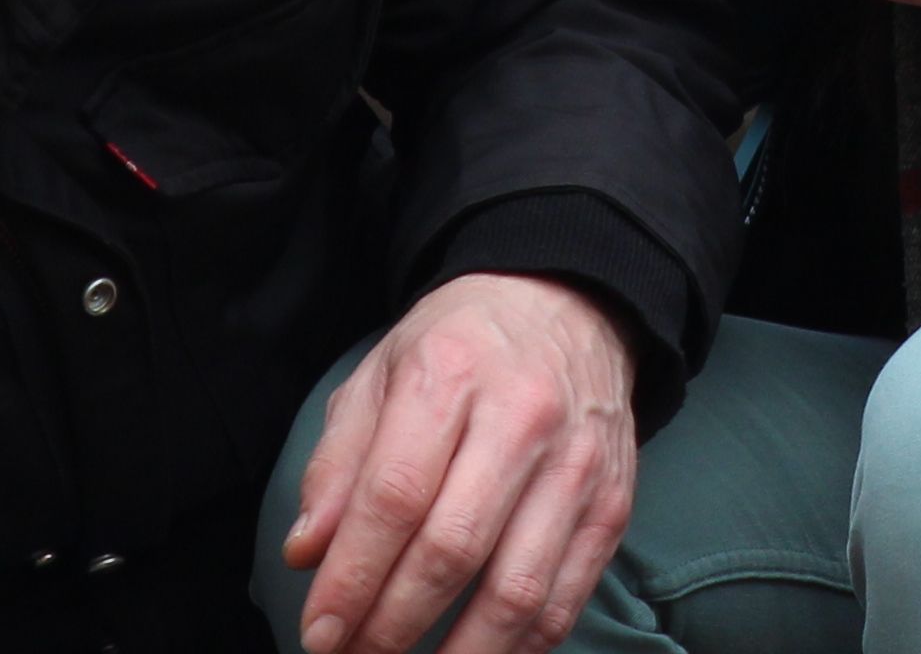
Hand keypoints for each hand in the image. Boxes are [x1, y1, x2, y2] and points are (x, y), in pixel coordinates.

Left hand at [277, 272, 638, 653]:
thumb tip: (307, 554)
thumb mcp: (381, 374)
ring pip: (516, 591)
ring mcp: (577, 466)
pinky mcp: (613, 503)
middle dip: (391, 625)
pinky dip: (519, 647)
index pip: (394, 497)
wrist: (570, 302)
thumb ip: (339, 463)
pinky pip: (565, 599)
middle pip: (452, 550)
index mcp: (451, 375)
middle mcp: (522, 418)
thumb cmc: (461, 345)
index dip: (352, 578)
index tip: (319, 632)